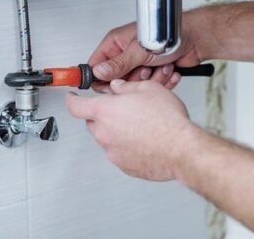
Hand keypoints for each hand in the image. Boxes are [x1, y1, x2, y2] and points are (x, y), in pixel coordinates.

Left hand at [65, 80, 196, 180]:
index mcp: (105, 111)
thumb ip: (127, 87)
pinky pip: (120, 152)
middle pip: (93, 122)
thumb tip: (119, 88)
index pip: (76, 105)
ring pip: (108, 138)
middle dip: (104, 115)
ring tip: (142, 124)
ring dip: (118, 131)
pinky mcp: (124, 166)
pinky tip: (146, 139)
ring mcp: (113, 152)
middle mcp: (104, 133)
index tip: (72, 97)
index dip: (72, 99)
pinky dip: (128, 146)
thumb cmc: (167, 120)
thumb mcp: (148, 89)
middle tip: (124, 109)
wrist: (180, 148)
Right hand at [88, 12, 204, 91]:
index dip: (101, 78)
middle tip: (144, 69)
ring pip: (135, 86)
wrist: (196, 38)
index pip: (97, 65)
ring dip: (151, 79)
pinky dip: (162, 81)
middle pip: (117, 80)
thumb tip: (98, 72)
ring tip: (160, 65)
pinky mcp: (153, 72)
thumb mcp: (139, 50)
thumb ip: (118, 63)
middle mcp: (127, 53)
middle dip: (134, 78)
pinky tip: (169, 69)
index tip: (110, 84)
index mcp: (117, 43)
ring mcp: (140, 63)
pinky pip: (150, 87)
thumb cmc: (169, 33)